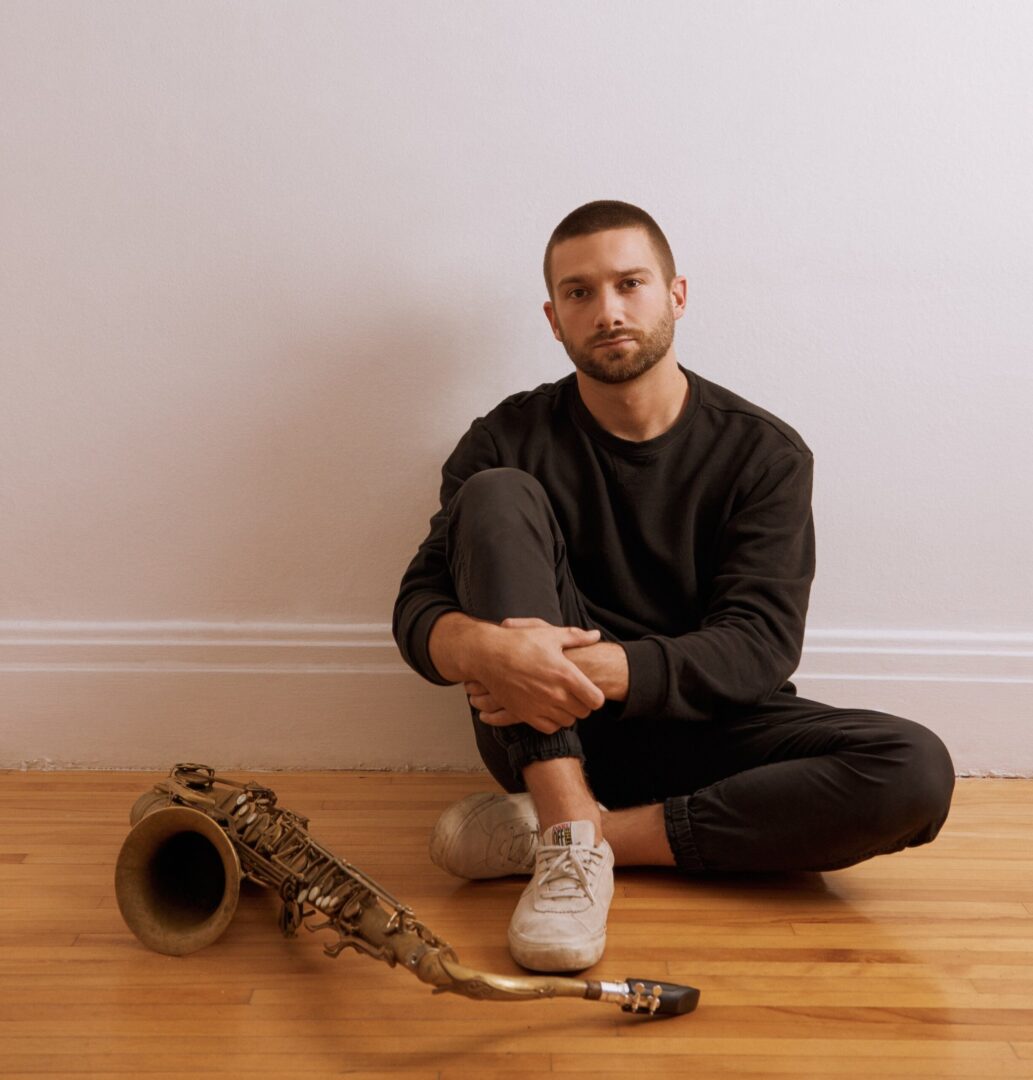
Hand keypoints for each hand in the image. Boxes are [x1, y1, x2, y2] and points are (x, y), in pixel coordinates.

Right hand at [467, 617, 605, 733]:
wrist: (488, 655)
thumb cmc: (519, 642)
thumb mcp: (550, 635)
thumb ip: (576, 637)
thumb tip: (595, 635)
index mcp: (566, 674)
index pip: (595, 699)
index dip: (596, 696)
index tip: (591, 690)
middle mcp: (555, 694)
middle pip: (583, 712)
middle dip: (584, 704)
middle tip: (577, 695)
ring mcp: (540, 706)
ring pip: (567, 721)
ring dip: (568, 713)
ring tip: (563, 701)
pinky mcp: (525, 714)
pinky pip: (549, 727)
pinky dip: (553, 721)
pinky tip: (550, 709)